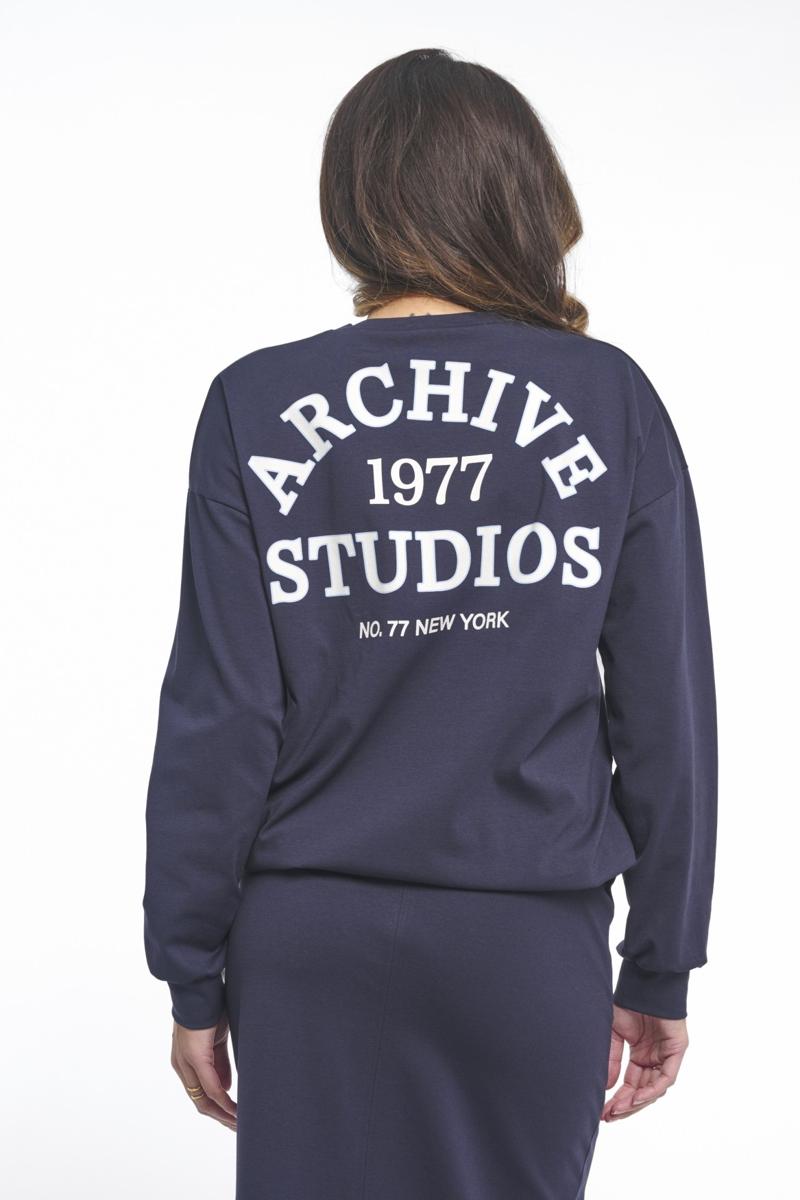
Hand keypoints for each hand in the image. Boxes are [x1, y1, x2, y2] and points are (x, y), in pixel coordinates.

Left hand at [171, 1013, 237, 1130]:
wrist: (201, 988)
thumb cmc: (210, 1008)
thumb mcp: (216, 1040)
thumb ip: (219, 1063)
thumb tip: (226, 1087)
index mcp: (186, 1061)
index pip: (200, 1092)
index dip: (216, 1107)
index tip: (233, 1116)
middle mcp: (182, 1066)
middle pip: (200, 1102)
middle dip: (220, 1117)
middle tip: (237, 1127)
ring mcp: (186, 1063)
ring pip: (204, 1100)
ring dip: (223, 1115)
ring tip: (239, 1124)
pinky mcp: (195, 1058)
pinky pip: (211, 1088)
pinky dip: (224, 1102)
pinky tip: (236, 1110)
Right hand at [602, 1004, 688, 1120]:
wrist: (643, 984)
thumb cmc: (628, 1003)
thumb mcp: (614, 1035)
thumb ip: (612, 1060)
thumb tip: (606, 1087)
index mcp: (641, 1056)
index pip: (630, 1085)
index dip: (618, 1099)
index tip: (604, 1111)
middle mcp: (654, 1059)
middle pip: (642, 1091)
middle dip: (626, 1105)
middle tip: (609, 1116)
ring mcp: (666, 1056)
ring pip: (654, 1089)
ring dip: (637, 1101)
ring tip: (619, 1109)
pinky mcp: (676, 1051)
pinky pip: (666, 1078)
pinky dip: (652, 1090)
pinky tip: (637, 1097)